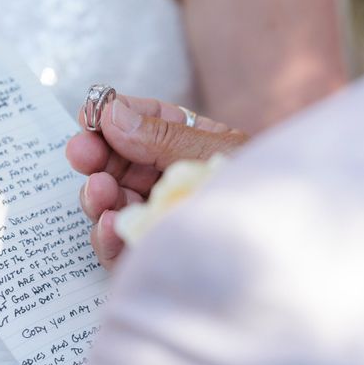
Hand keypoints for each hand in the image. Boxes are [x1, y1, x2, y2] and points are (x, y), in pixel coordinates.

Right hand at [66, 94, 248, 269]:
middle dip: (95, 156)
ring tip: (100, 191)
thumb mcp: (215, 154)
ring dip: (97, 195)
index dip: (112, 116)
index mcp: (185, 142)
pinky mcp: (148, 251)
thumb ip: (163, 137)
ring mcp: (155, 213)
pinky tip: (110, 225)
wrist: (281, 250)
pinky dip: (107, 235)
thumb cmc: (259, 192)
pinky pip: (118, 242)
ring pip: (110, 201)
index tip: (89, 115)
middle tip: (82, 153)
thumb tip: (113, 113)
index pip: (141, 121)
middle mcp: (165, 175)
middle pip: (116, 161)